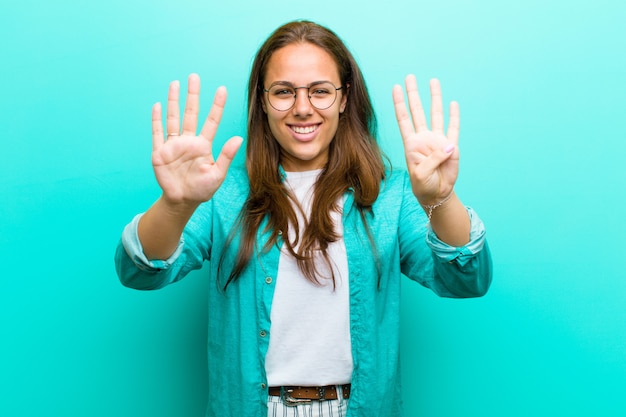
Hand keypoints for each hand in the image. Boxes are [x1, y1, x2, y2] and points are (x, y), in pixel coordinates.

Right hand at [151, 73, 242, 206]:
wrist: (182, 201)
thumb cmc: (201, 189)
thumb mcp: (217, 174)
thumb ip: (226, 155)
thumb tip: (239, 138)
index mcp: (203, 145)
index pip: (212, 121)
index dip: (217, 105)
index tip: (222, 89)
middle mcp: (189, 141)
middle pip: (191, 113)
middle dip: (192, 95)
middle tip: (194, 76)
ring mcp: (174, 145)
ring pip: (173, 118)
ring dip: (173, 101)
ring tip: (175, 84)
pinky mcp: (160, 152)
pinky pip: (158, 133)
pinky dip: (157, 119)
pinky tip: (157, 105)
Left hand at [392, 75, 459, 205]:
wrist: (436, 193)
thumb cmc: (423, 184)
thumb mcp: (421, 174)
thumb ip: (433, 159)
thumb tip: (449, 146)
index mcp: (411, 143)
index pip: (403, 119)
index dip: (399, 104)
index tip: (395, 88)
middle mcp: (423, 138)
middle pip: (417, 111)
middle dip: (414, 94)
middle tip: (410, 77)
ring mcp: (437, 140)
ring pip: (436, 114)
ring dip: (435, 98)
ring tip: (433, 81)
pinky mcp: (451, 147)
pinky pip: (453, 128)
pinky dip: (454, 116)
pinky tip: (453, 103)